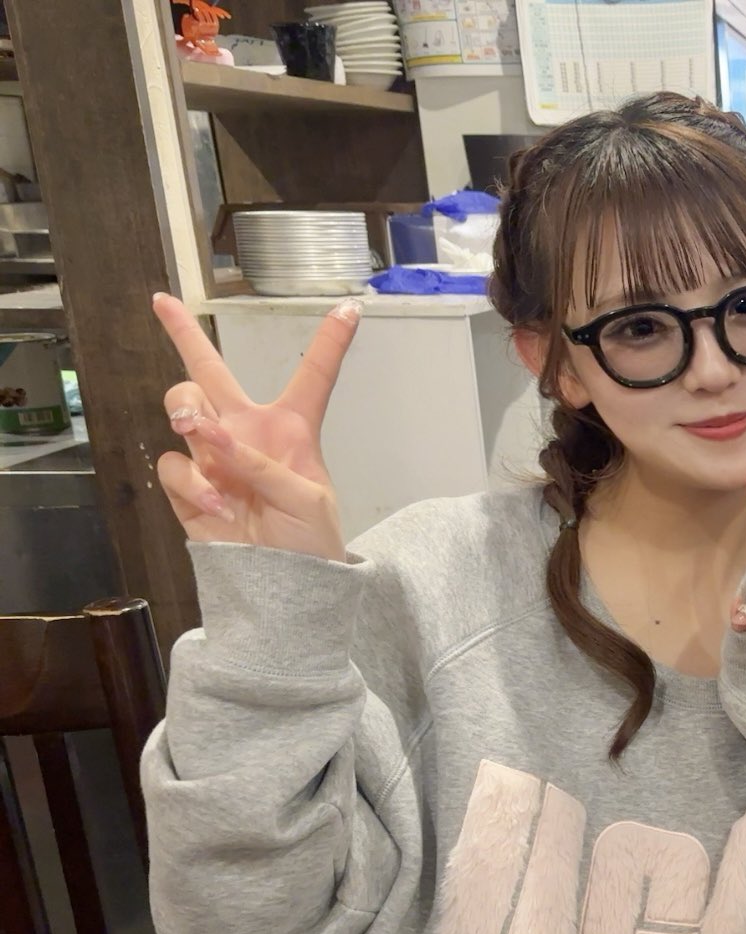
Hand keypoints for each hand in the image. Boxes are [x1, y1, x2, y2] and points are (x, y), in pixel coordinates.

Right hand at [152, 292, 359, 562]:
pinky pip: (172, 461)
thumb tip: (212, 436)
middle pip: (211, 371)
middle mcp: (247, 432)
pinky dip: (190, 480)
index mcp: (293, 430)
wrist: (282, 587)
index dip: (331, 342)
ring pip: (182, 405)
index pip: (314, 376)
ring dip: (187, 412)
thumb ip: (263, 464)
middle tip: (163, 302)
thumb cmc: (310, 543)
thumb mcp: (308, 500)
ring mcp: (212, 455)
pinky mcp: (187, 483)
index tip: (350, 308)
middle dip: (184, 334)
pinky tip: (217, 503)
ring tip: (200, 435)